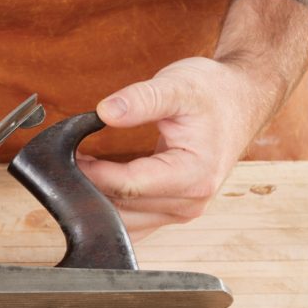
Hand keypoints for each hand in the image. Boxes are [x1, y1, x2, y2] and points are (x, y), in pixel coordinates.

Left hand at [79, 56, 277, 241]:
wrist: (241, 101)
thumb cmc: (213, 93)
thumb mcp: (178, 84)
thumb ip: (141, 99)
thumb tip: (104, 111)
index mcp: (194, 175)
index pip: (129, 186)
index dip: (93, 173)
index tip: (69, 155)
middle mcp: (189, 202)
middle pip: (122, 209)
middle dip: (90, 188)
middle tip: (65, 160)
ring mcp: (181, 212)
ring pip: (123, 223)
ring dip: (96, 201)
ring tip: (78, 168)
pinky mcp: (171, 211)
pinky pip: (132, 223)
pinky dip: (109, 208)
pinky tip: (95, 184)